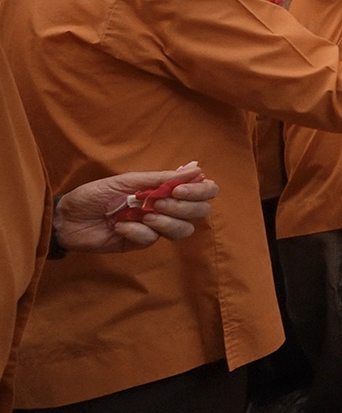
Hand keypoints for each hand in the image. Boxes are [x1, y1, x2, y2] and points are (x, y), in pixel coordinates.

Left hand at [54, 164, 217, 253]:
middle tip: (161, 203)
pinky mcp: (141, 243)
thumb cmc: (96, 194)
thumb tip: (197, 168)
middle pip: (199, 212)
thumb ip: (163, 178)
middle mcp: (166, 208)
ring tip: (144, 216)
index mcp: (167, 189)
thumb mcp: (129, 181)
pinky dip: (137, 232)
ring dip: (166, 222)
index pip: (203, 192)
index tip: (180, 190)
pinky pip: (151, 240)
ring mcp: (155, 227)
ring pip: (183, 230)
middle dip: (184, 208)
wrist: (67, 217)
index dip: (200, 191)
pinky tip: (120, 227)